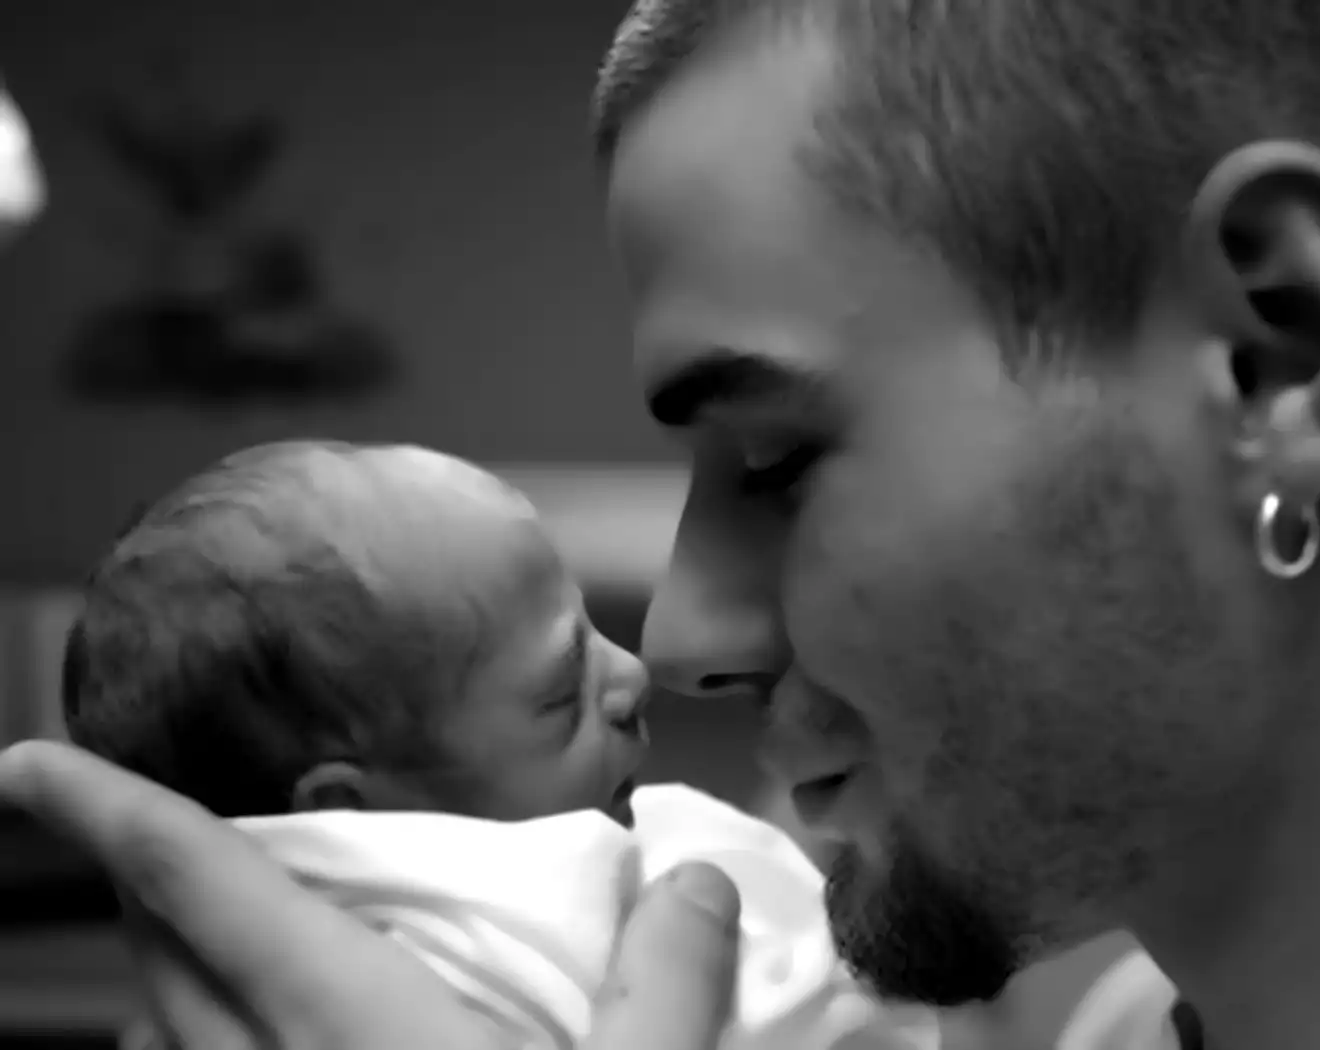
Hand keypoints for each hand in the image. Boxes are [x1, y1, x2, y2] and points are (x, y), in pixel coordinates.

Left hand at [0, 740, 740, 1049]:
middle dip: (144, 884)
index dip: (112, 813)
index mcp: (352, 1025)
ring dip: (168, 982)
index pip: (206, 889)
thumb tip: (697, 876)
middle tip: (155, 832)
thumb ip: (668, 981)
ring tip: (204, 945)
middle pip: (165, 961)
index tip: (28, 764)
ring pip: (166, 1048)